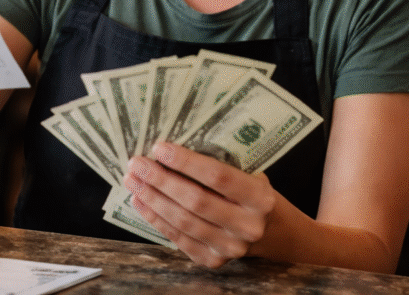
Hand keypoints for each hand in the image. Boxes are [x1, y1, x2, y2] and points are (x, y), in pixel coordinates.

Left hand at [123, 142, 275, 267]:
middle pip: (195, 200)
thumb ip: (220, 165)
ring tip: (133, 181)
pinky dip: (156, 219)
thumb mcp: (250, 174)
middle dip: (160, 180)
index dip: (186, 162)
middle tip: (137, 163)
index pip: (217, 176)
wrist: (274, 233)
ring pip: (183, 221)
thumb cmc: (253, 194)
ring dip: (152, 199)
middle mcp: (247, 226)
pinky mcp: (213, 260)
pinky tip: (141, 202)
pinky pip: (178, 239)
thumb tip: (170, 149)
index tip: (159, 148)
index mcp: (260, 198)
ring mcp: (231, 247)